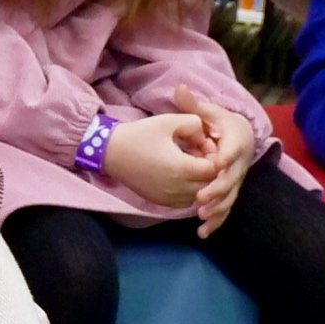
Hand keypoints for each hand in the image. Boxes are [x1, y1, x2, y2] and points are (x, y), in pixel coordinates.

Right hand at [99, 110, 222, 209]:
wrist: (110, 152)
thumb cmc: (139, 135)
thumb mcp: (168, 121)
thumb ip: (194, 124)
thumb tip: (206, 137)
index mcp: (182, 168)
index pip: (214, 169)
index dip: (213, 156)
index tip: (202, 145)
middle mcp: (178, 188)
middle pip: (209, 184)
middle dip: (208, 169)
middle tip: (197, 153)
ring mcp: (169, 198)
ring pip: (198, 195)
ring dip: (199, 181)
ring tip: (188, 164)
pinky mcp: (161, 202)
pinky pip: (185, 201)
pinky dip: (188, 190)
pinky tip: (178, 175)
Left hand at [172, 88, 257, 236]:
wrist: (239, 137)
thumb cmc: (221, 123)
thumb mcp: (209, 112)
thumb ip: (194, 104)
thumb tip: (180, 87)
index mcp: (236, 142)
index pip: (232, 150)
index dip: (226, 157)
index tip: (216, 163)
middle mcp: (239, 165)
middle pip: (231, 179)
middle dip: (217, 189)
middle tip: (201, 197)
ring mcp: (235, 181)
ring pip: (229, 198)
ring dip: (217, 209)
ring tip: (201, 217)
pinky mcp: (229, 194)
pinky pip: (224, 209)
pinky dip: (216, 221)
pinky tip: (202, 233)